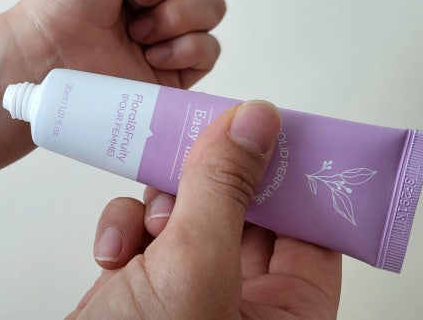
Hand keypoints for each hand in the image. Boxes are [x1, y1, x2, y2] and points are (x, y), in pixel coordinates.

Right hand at [68, 101, 341, 318]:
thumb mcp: (194, 268)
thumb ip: (224, 190)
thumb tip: (256, 121)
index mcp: (286, 317)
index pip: (309, 229)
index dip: (291, 175)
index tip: (269, 126)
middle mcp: (242, 306)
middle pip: (242, 212)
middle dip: (209, 182)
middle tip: (195, 143)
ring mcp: (189, 295)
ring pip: (188, 214)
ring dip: (160, 207)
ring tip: (148, 224)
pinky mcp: (143, 289)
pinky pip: (146, 234)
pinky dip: (125, 230)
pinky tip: (112, 253)